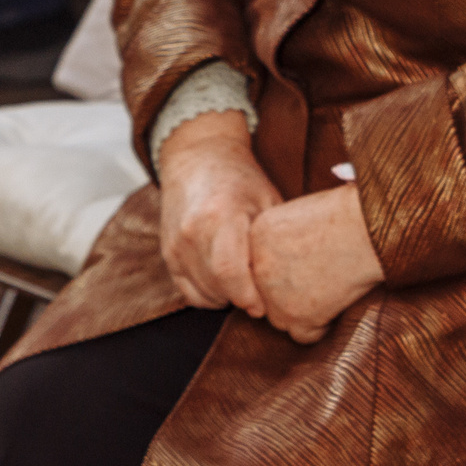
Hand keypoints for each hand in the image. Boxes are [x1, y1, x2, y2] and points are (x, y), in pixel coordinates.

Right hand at [156, 111, 280, 318]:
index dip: (247, 295)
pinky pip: (187, 291)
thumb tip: (297, 276)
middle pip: (216, 286)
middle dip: (240, 299)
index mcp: (221, 215)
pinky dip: (207, 296)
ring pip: (201, 293)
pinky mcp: (167, 253)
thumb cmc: (241, 179)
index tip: (263, 307)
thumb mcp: (267, 198)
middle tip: (261, 299)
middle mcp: (193, 231)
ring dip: (226, 298)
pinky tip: (226, 287)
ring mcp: (176, 244)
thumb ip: (274, 237)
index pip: (229, 270)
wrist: (197, 158)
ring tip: (246, 288)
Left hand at [248, 183, 385, 345]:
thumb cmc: (347, 214)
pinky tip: (337, 307)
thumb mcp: (302, 213)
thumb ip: (284, 238)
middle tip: (321, 276)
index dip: (285, 265)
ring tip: (330, 291)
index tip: (309, 259)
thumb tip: (286, 263)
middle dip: (291, 289)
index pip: (261, 264)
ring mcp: (275, 296)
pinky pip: (304, 335)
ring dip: (303, 310)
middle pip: (267, 292)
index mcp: (257, 236)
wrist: (368, 229)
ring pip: (281, 317)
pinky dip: (322, 325)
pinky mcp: (298, 317)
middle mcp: (259, 267)